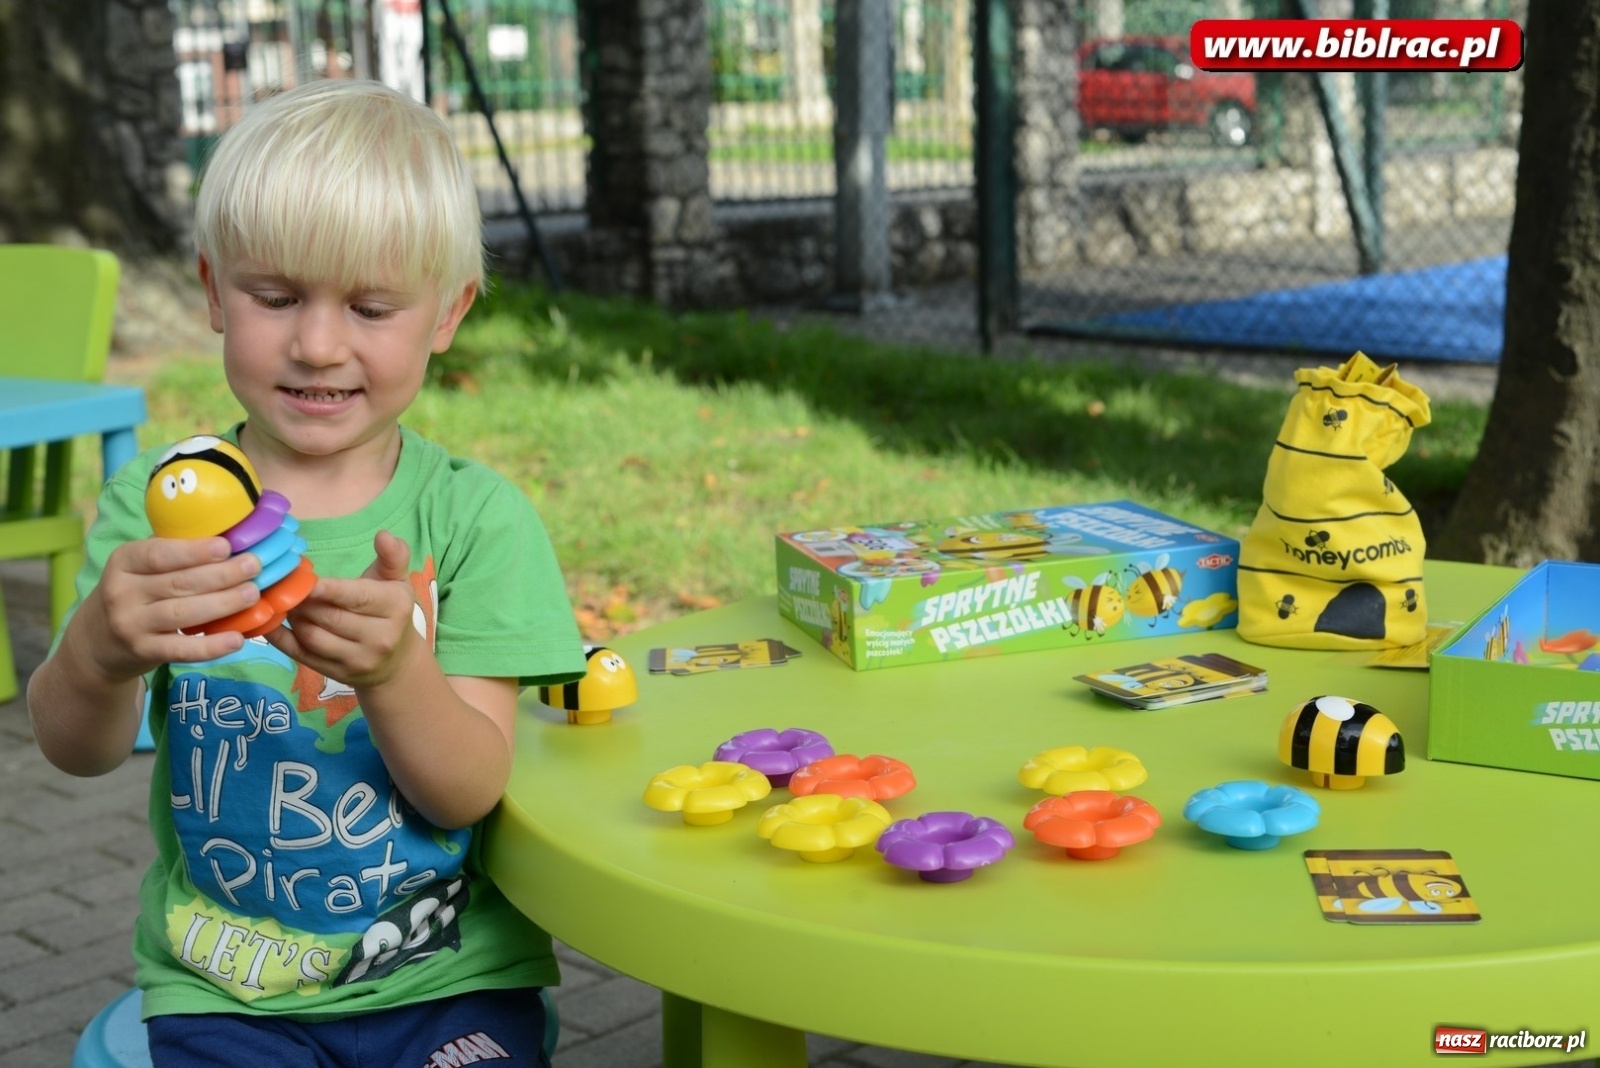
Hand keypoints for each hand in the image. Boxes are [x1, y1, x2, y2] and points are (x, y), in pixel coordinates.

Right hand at [77, 535, 261, 680]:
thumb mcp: (139, 566)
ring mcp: (130, 624)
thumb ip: (173, 550)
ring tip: (252, 594)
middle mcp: (122, 592)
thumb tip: (229, 531)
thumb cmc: (134, 592)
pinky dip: (211, 646)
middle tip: (254, 567)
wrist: (96, 641)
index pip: (158, 554)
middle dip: (221, 574)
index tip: (227, 546)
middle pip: (178, 582)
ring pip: (182, 613)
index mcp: (123, 561)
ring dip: (222, 604)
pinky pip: (181, 649)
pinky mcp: (142, 652)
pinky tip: (237, 639)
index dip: (194, 551)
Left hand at [265, 531, 418, 689]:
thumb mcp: (397, 581)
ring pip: (313, 637)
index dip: (329, 589)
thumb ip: (392, 556)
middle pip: (331, 617)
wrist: (396, 662)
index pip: (357, 597)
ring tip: (283, 601)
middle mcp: (381, 638)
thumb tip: (384, 535)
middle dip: (303, 600)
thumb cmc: (391, 611)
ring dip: (293, 617)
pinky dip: (281, 639)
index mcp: (395, 608)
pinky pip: (301, 655)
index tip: (305, 579)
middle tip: (283, 584)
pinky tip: (270, 623)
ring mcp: (358, 660)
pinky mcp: (337, 675)